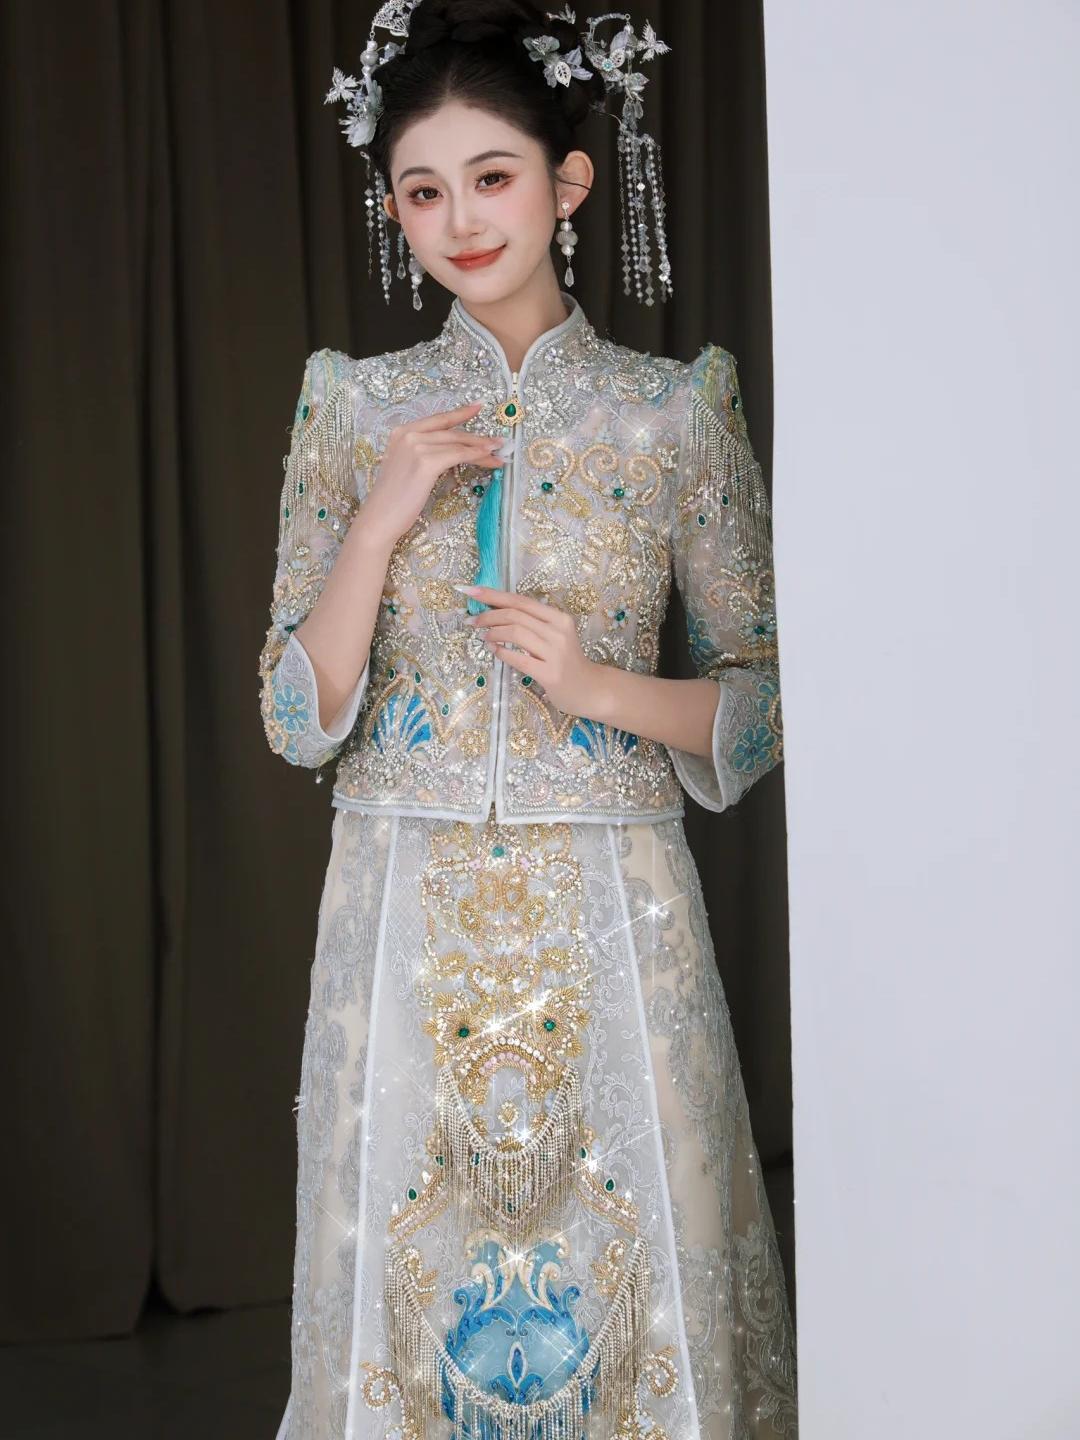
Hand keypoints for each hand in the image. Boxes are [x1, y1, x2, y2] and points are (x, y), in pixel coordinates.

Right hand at [357, 401, 506, 550]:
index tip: (477, 408)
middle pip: (451, 432)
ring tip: (498, 453)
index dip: (460, 413)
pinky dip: (476, 455)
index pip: (437, 420)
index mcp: (401, 432)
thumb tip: (453, 452)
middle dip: (477, 437)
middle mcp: (408, 434)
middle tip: (498, 441)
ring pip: (458, 444)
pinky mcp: (426, 462)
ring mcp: (416, 446)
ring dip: (481, 448)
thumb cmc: (393, 500)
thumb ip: (423, 454)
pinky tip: (488, 457)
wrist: (380, 518)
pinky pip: (458, 455)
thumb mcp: (407, 468)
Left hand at [460, 585, 605, 716]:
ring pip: (516, 632)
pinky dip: (502, 652)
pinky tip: (493, 649)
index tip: (470, 591)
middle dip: (488, 615)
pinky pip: (519, 659)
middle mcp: (558, 631)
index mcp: (558, 618)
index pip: (520, 600)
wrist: (589, 689)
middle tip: (472, 621)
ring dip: (493, 632)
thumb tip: (495, 612)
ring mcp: (555, 652)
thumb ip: (531, 624)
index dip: (492, 595)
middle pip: (515, 614)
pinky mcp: (550, 673)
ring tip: (483, 636)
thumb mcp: (554, 636)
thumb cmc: (567, 661)